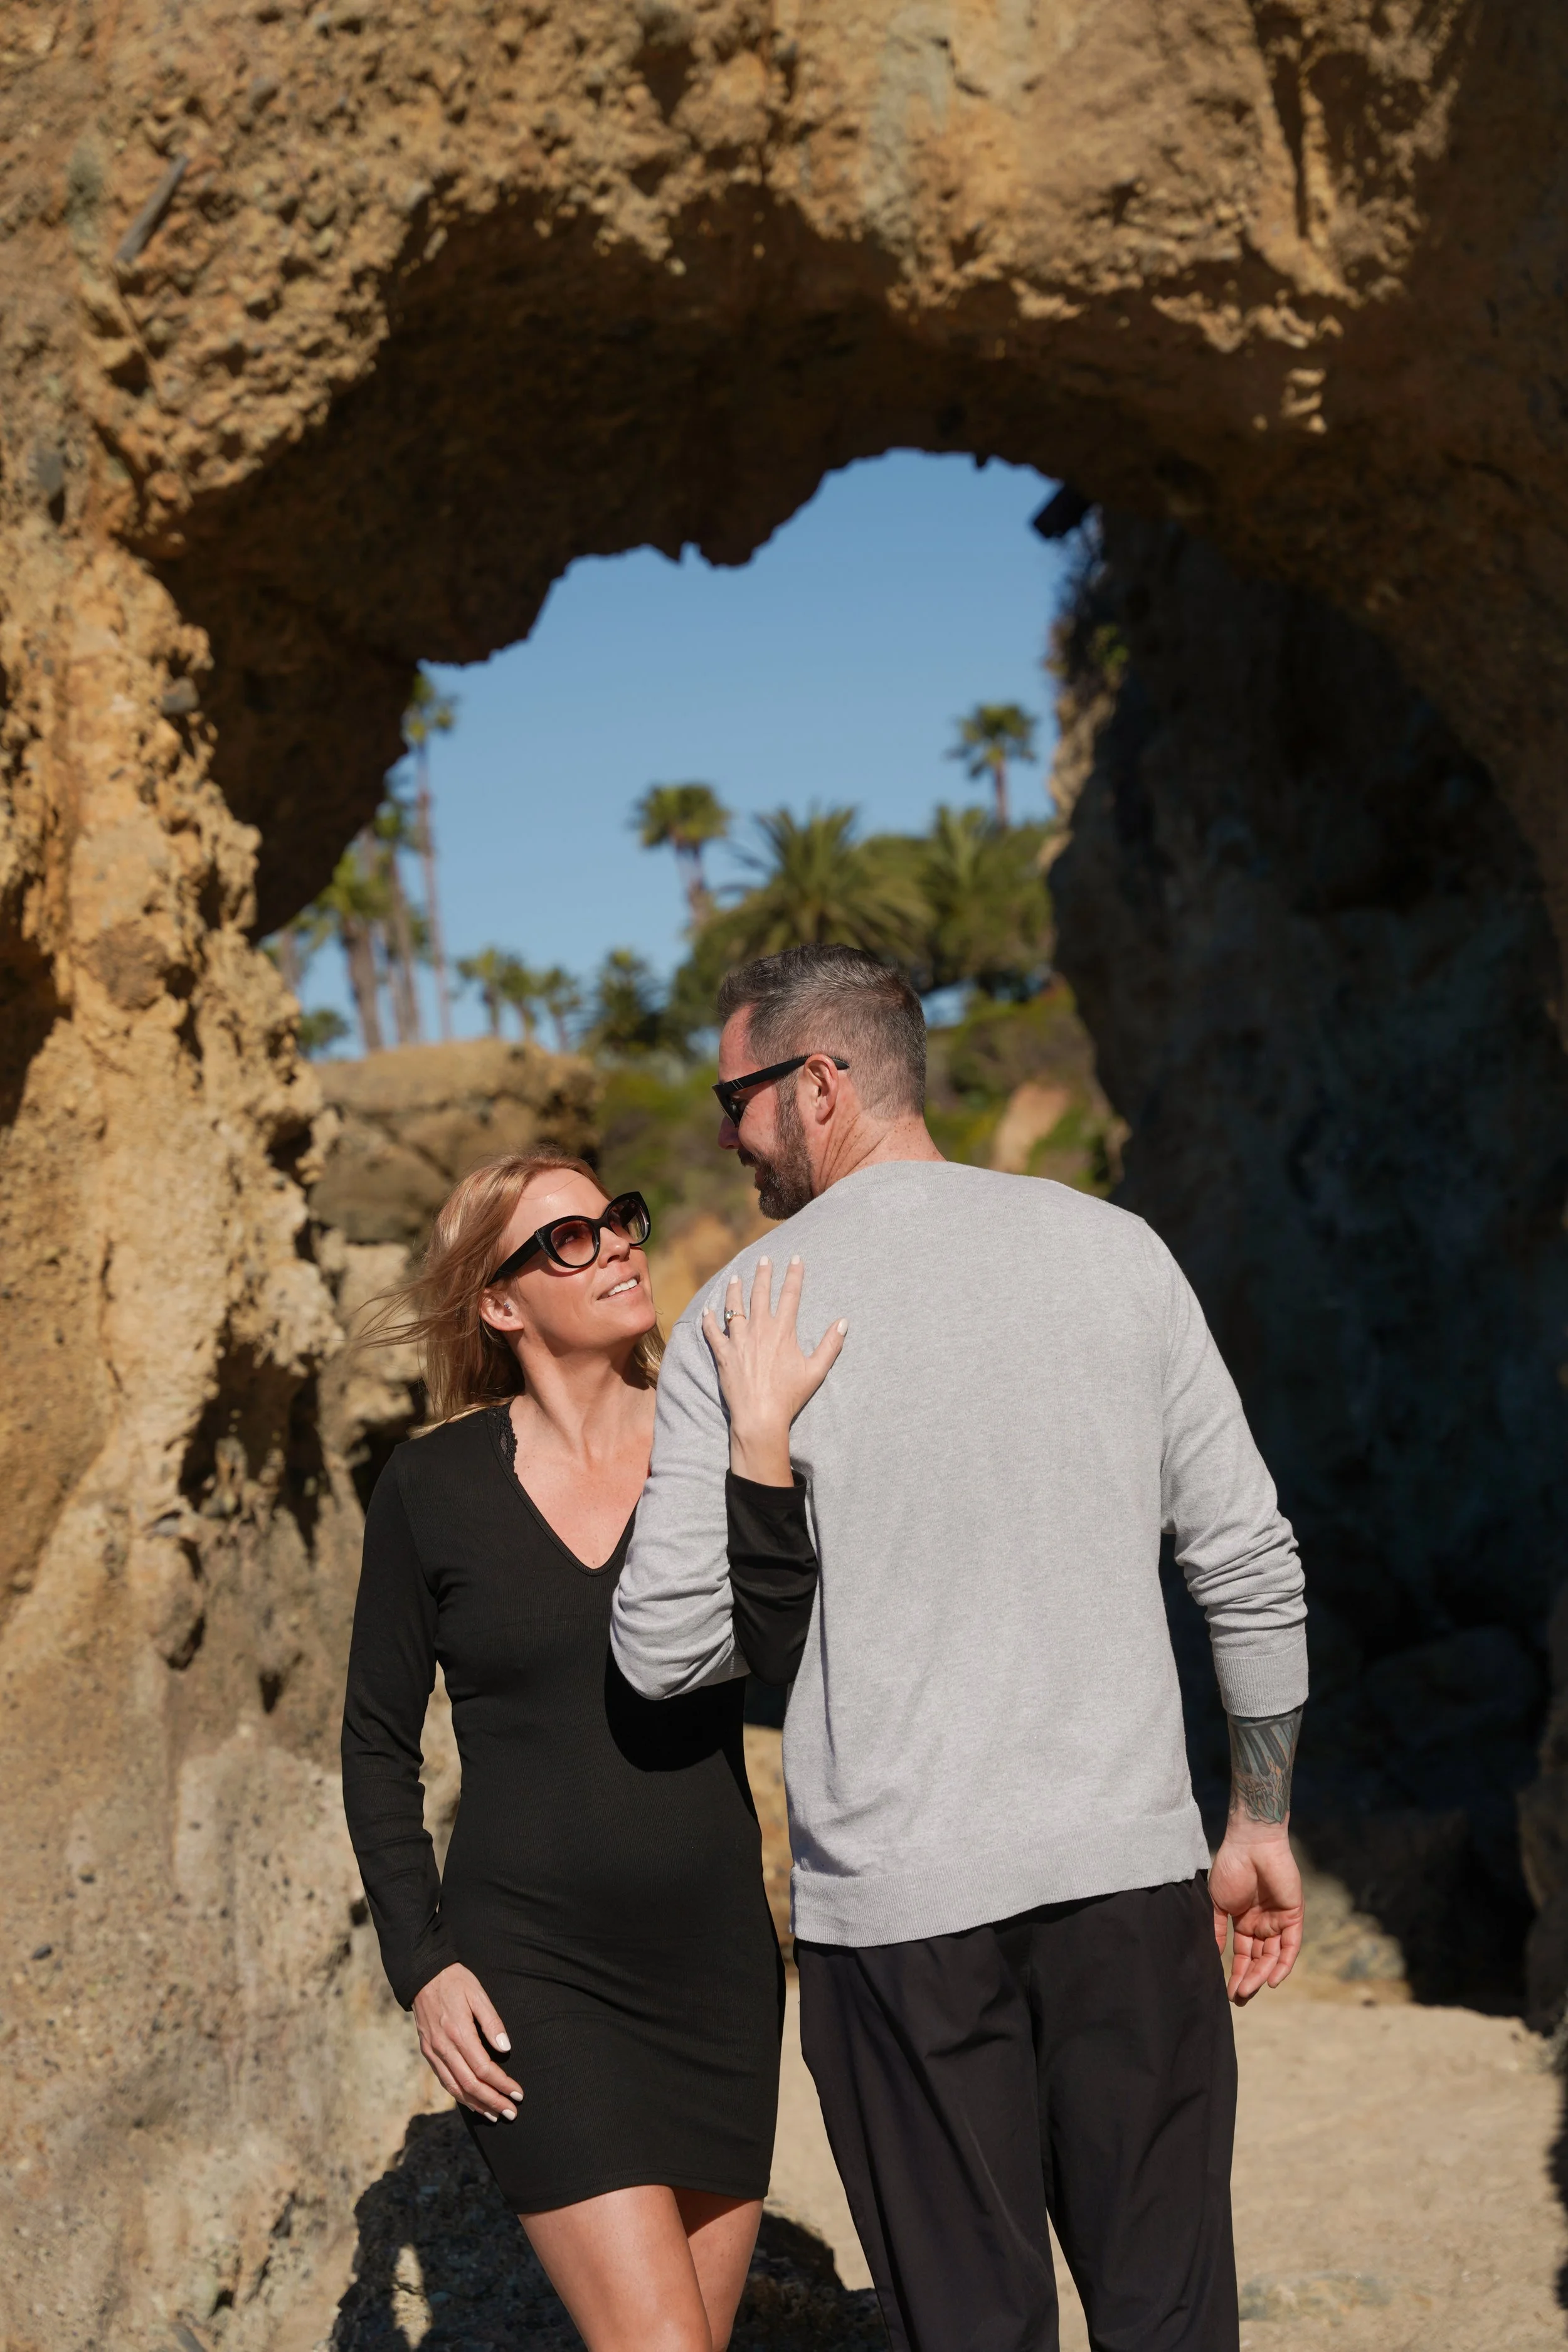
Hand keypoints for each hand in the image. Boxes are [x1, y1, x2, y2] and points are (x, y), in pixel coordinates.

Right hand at [411, 1962, 521, 2120]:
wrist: (422, 1974)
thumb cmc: (455, 1981)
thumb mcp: (477, 1993)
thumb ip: (491, 2022)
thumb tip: (505, 2048)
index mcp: (458, 2032)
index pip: (483, 2068)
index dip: (502, 2084)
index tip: (518, 2093)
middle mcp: (444, 2047)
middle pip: (470, 2084)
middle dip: (492, 2101)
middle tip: (511, 2113)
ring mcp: (433, 2052)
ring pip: (455, 2088)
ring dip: (476, 2104)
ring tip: (495, 2115)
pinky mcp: (427, 2052)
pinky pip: (444, 2080)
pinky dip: (459, 2095)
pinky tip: (472, 2101)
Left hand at [702, 1254, 846, 1484]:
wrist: (760, 1415)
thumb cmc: (789, 1396)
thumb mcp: (816, 1371)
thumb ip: (830, 1345)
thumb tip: (844, 1323)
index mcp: (782, 1331)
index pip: (790, 1295)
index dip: (794, 1275)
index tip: (796, 1259)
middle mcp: (759, 1330)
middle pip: (760, 1294)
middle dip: (763, 1274)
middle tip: (764, 1259)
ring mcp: (739, 1341)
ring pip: (735, 1308)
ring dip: (735, 1291)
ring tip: (736, 1278)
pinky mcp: (723, 1355)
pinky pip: (713, 1333)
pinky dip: (709, 1321)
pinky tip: (708, 1311)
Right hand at [1209, 1825, 1304, 2002]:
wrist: (1250, 1844)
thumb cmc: (1231, 1868)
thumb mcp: (1218, 1902)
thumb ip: (1218, 1929)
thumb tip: (1214, 1956)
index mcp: (1244, 1921)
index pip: (1243, 1954)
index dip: (1237, 1973)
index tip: (1229, 1993)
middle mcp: (1263, 1924)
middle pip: (1259, 1959)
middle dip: (1249, 1979)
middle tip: (1239, 1999)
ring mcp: (1279, 1920)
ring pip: (1273, 1956)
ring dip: (1262, 1975)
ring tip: (1248, 1991)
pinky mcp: (1293, 1915)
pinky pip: (1291, 1946)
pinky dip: (1283, 1964)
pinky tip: (1273, 1980)